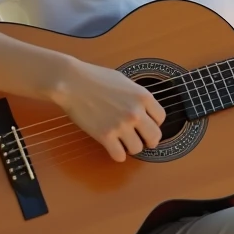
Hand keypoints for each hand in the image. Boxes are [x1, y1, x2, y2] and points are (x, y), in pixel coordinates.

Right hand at [48, 59, 165, 162]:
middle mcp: (136, 113)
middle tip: (142, 140)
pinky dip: (118, 155)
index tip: (146, 124)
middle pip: (154, 137)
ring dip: (131, 147)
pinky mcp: (105, 136)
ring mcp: (121, 125)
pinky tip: (113, 148)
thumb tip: (144, 110)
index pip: (161, 118)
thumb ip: (137, 96)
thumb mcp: (125, 81)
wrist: (73, 82)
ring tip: (123, 142)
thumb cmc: (96, 77)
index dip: (154, 123)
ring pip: (137, 149)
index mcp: (143, 97)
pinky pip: (119, 156)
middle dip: (149, 140)